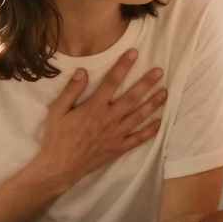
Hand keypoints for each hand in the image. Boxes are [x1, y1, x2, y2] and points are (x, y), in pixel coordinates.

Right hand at [35, 49, 166, 189]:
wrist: (59, 167)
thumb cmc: (57, 138)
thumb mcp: (57, 111)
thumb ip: (71, 91)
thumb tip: (83, 71)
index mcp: (93, 108)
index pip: (111, 82)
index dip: (123, 66)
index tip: (134, 53)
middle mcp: (108, 119)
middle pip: (132, 97)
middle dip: (146, 83)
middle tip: (160, 71)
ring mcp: (115, 135)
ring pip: (139, 116)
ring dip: (153, 104)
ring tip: (165, 92)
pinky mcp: (118, 148)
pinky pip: (138, 139)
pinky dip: (151, 131)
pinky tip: (160, 122)